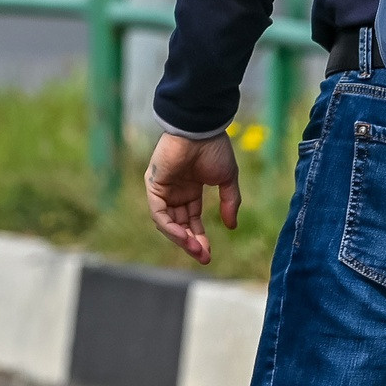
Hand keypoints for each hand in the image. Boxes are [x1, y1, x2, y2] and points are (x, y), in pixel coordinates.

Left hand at [145, 132, 241, 264]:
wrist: (201, 129)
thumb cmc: (214, 148)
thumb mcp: (227, 179)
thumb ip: (229, 202)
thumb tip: (231, 226)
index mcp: (191, 189)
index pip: (192, 219)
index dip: (200, 237)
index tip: (209, 254)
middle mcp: (175, 191)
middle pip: (180, 224)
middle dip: (191, 242)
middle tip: (204, 257)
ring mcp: (163, 188)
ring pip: (168, 222)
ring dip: (181, 238)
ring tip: (197, 250)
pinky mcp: (154, 184)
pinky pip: (159, 212)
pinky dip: (170, 227)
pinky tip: (183, 236)